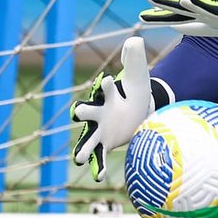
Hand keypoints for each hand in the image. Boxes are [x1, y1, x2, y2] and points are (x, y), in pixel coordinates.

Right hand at [70, 36, 161, 182]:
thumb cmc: (136, 89)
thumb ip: (135, 57)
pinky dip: (97, 166)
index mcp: (108, 94)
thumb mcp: (139, 74)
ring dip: (83, 148)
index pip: (105, 88)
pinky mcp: (105, 142)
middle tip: (78, 113)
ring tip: (79, 159)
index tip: (106, 80)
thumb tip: (134, 40)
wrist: (139, 107)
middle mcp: (99, 111)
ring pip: (87, 138)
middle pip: (86, 111)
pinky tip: (97, 178)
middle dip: (82, 112)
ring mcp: (99, 128)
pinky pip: (99, 155)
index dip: (104, 85)